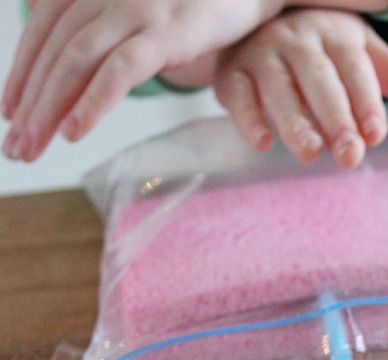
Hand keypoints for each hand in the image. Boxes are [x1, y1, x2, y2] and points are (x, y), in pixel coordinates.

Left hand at [2, 0, 282, 160]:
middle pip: (55, 50)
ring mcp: (136, 8)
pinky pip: (120, 70)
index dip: (22, 71)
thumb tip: (73, 60)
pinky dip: (93, 102)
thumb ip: (106, 23)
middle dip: (30, 102)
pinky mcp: (166, 32)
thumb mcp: (142, 9)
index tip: (10, 112)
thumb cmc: (197, 2)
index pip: (44, 29)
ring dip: (49, 108)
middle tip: (15, 146)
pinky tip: (75, 132)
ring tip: (32, 146)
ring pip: (76, 61)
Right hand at [214, 10, 387, 168]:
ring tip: (311, 155)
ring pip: (279, 89)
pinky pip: (238, 95)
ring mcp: (261, 55)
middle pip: (319, 81)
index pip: (354, 69)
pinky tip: (263, 144)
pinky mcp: (231, 74)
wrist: (253, 26)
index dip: (366, 102)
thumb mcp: (359, 56)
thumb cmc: (319, 51)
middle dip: (336, 119)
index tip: (376, 135)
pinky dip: (248, 118)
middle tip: (350, 156)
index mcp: (333, 34)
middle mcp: (296, 39)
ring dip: (295, 122)